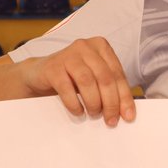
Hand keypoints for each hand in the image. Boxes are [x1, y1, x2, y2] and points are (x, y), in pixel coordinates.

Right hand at [19, 37, 135, 126]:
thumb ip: (110, 88)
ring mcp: (68, 55)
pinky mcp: (52, 67)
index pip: (118, 74)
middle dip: (111, 103)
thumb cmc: (72, 77)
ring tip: (93, 114)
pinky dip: (75, 104)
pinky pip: (67, 88)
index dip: (125, 97)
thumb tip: (126, 111)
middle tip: (110, 120)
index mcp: (101, 47)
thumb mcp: (94, 78)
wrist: (39, 74)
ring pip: (88, 82)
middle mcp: (86, 47)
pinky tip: (78, 112)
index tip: (128, 116)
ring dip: (94, 103)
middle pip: (105, 78)